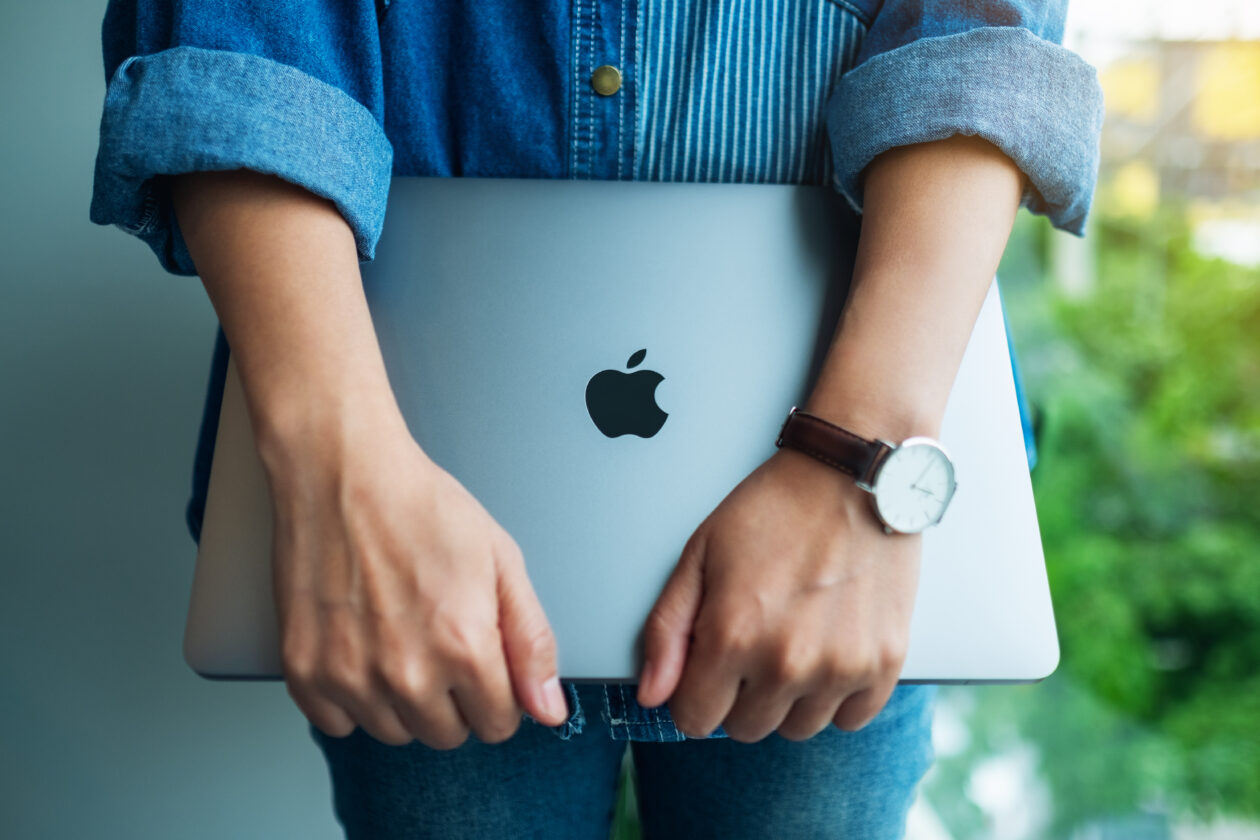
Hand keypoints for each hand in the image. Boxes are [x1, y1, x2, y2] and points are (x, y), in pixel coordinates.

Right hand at [263, 403, 569, 748]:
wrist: (343, 473)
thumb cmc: (420, 507)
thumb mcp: (501, 562)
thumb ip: (531, 641)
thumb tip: (549, 709)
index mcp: (464, 648)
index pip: (498, 724)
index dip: (497, 694)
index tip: (482, 665)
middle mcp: (407, 673)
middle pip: (446, 735)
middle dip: (452, 699)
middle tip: (438, 642)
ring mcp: (350, 676)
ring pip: (393, 732)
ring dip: (402, 701)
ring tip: (398, 638)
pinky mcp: (305, 671)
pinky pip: (338, 723)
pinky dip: (350, 698)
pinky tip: (360, 650)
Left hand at [636, 447, 920, 741]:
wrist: (851, 475)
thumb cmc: (773, 508)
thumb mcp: (700, 555)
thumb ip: (667, 630)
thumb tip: (653, 694)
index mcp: (733, 636)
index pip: (695, 719)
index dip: (693, 693)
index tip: (706, 666)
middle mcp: (787, 662)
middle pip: (745, 728)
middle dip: (738, 694)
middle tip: (752, 642)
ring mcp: (841, 667)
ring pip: (797, 729)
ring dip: (788, 698)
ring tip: (792, 641)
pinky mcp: (885, 663)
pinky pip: (851, 719)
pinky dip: (837, 695)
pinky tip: (828, 650)